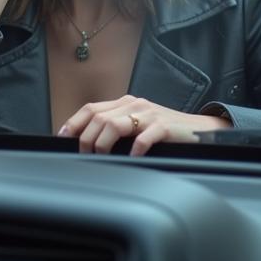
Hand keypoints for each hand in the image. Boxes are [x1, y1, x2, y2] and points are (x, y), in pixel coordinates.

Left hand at [57, 95, 231, 156]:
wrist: (198, 129)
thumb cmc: (165, 131)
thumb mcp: (138, 123)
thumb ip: (118, 127)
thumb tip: (89, 144)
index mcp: (125, 103)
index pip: (91, 108)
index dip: (73, 123)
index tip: (62, 138)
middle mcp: (134, 105)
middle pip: (98, 117)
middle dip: (84, 138)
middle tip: (83, 156)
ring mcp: (148, 114)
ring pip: (113, 125)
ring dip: (101, 144)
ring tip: (101, 157)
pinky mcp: (163, 127)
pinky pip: (142, 138)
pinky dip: (133, 150)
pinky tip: (132, 158)